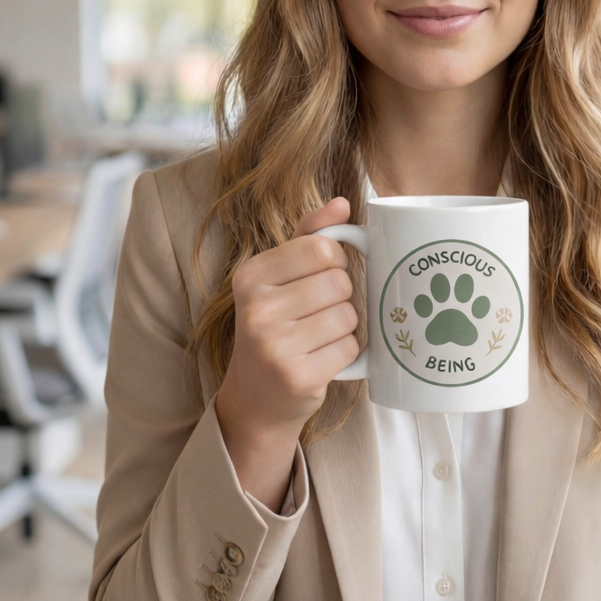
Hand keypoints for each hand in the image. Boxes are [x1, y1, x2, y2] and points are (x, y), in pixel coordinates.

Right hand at [216, 197, 359, 508]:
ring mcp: (275, 345)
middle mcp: (256, 309)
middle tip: (316, 314)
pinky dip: (346, 352)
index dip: (334, 262)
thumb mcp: (280, 275)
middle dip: (340, 296)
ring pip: (348, 315)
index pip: (321, 247)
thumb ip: (309, 234)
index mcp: (250, 276)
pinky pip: (350, 347)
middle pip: (339, 282)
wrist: (256, 398)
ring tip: (318, 337)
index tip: (318, 278)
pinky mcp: (298, 376)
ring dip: (344, 326)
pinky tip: (322, 358)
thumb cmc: (275, 325)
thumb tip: (344, 203)